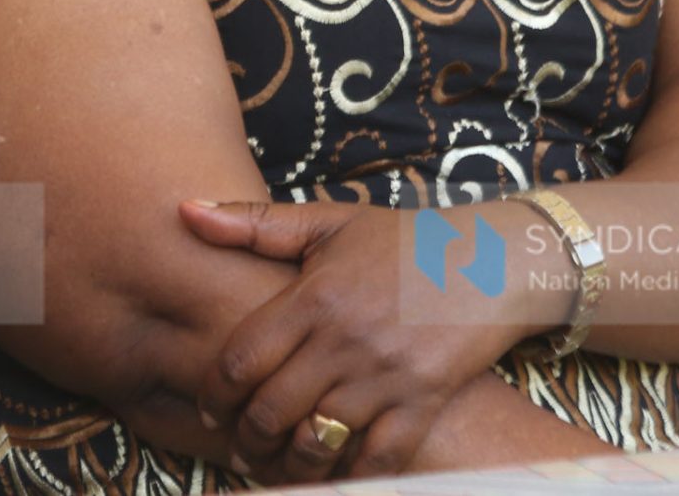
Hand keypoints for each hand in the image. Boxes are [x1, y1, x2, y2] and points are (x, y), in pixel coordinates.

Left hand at [178, 199, 560, 481]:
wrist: (493, 260)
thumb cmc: (402, 240)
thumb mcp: (327, 221)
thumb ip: (254, 221)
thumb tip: (185, 209)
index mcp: (313, 297)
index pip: (243, 357)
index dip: (215, 393)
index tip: (208, 410)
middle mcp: (345, 340)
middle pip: (274, 407)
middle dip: (246, 437)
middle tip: (238, 448)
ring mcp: (386, 375)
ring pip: (319, 439)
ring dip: (289, 464)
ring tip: (274, 470)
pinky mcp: (425, 400)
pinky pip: (379, 456)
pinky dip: (350, 474)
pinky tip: (331, 476)